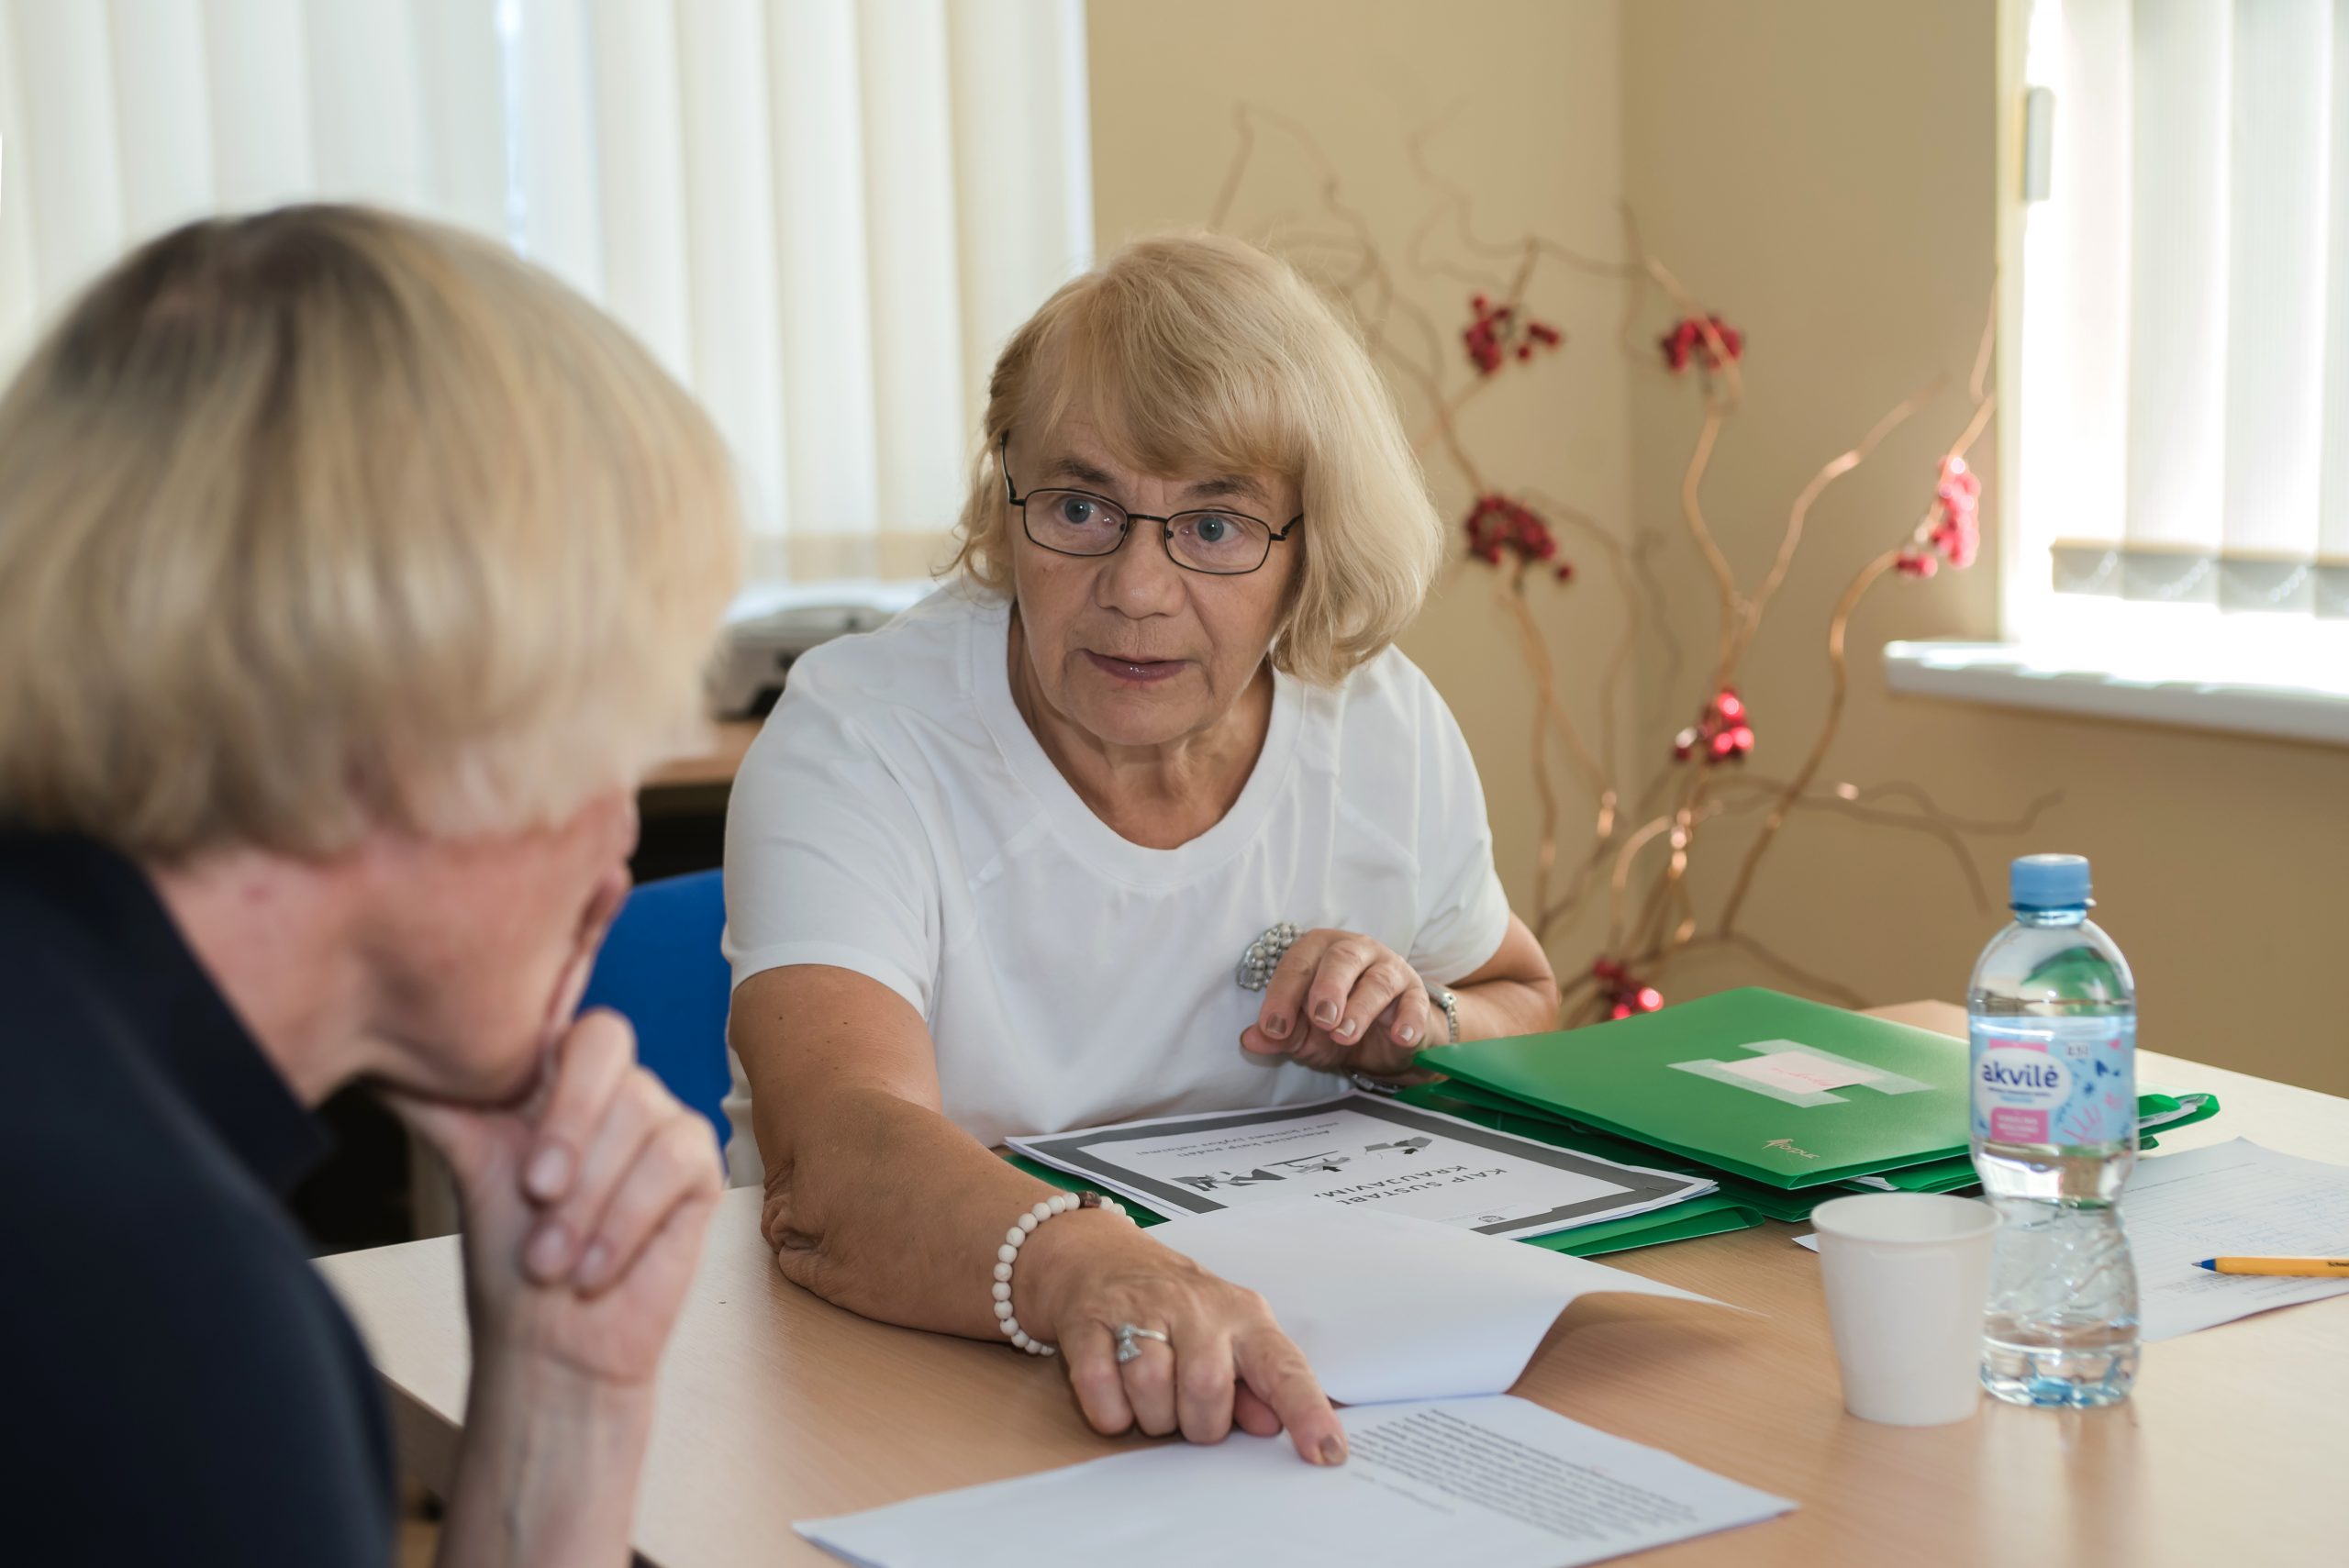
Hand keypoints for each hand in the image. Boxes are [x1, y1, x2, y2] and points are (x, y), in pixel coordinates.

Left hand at [385, 1009, 721, 1389]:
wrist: (552, 1347)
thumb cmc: (509, 1262)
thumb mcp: (468, 1168)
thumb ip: (437, 1104)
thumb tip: (376, 1056)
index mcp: (553, 1076)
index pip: (558, 1015)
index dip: (539, 1044)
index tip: (511, 1125)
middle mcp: (611, 1086)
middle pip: (606, 1042)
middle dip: (567, 1121)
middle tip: (534, 1193)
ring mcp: (659, 1120)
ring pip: (638, 1109)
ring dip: (588, 1198)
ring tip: (550, 1262)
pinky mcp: (697, 1164)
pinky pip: (673, 1159)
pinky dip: (626, 1220)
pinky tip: (593, 1270)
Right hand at [1017, 1219, 1346, 1463]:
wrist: (1099, 1254)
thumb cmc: (1175, 1307)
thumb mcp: (1227, 1335)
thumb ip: (1254, 1382)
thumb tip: (1272, 1424)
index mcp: (1243, 1315)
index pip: (1283, 1367)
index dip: (1306, 1411)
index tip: (1327, 1452)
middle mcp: (1196, 1306)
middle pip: (1207, 1388)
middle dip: (1199, 1424)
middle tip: (1189, 1413)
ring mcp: (1139, 1308)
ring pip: (1152, 1387)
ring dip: (1152, 1417)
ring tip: (1152, 1400)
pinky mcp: (1089, 1319)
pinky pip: (1100, 1387)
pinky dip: (1110, 1410)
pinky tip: (1117, 1396)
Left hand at [1239, 928, 1437, 1077]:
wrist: (1386, 1041)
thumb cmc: (1337, 1025)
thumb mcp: (1305, 1034)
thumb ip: (1281, 1035)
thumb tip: (1250, 1039)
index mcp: (1319, 951)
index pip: (1298, 964)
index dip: (1283, 994)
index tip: (1274, 1027)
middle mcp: (1356, 952)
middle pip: (1342, 958)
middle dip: (1328, 987)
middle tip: (1320, 1019)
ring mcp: (1390, 970)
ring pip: (1379, 980)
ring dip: (1361, 1007)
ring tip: (1346, 1033)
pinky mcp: (1416, 995)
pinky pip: (1415, 1003)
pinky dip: (1409, 1020)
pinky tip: (1400, 1037)